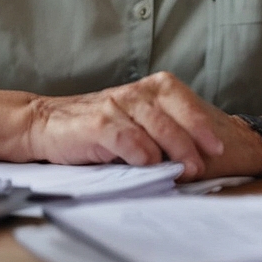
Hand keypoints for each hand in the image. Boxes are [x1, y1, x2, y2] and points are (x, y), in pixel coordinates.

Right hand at [25, 72, 261, 180]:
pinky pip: (125, 135)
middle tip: (200, 165)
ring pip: (153, 124)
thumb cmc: (95, 130)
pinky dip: (140, 151)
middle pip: (172, 115)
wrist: (44, 124)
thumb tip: (194, 160)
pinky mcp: (96, 124)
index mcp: (146, 90)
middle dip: (192, 142)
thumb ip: (159, 134)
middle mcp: (133, 94)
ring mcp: (114, 106)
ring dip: (172, 149)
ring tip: (182, 170)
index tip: (217, 146)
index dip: (201, 122)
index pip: (181, 99)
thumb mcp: (132, 124)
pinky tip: (148, 164)